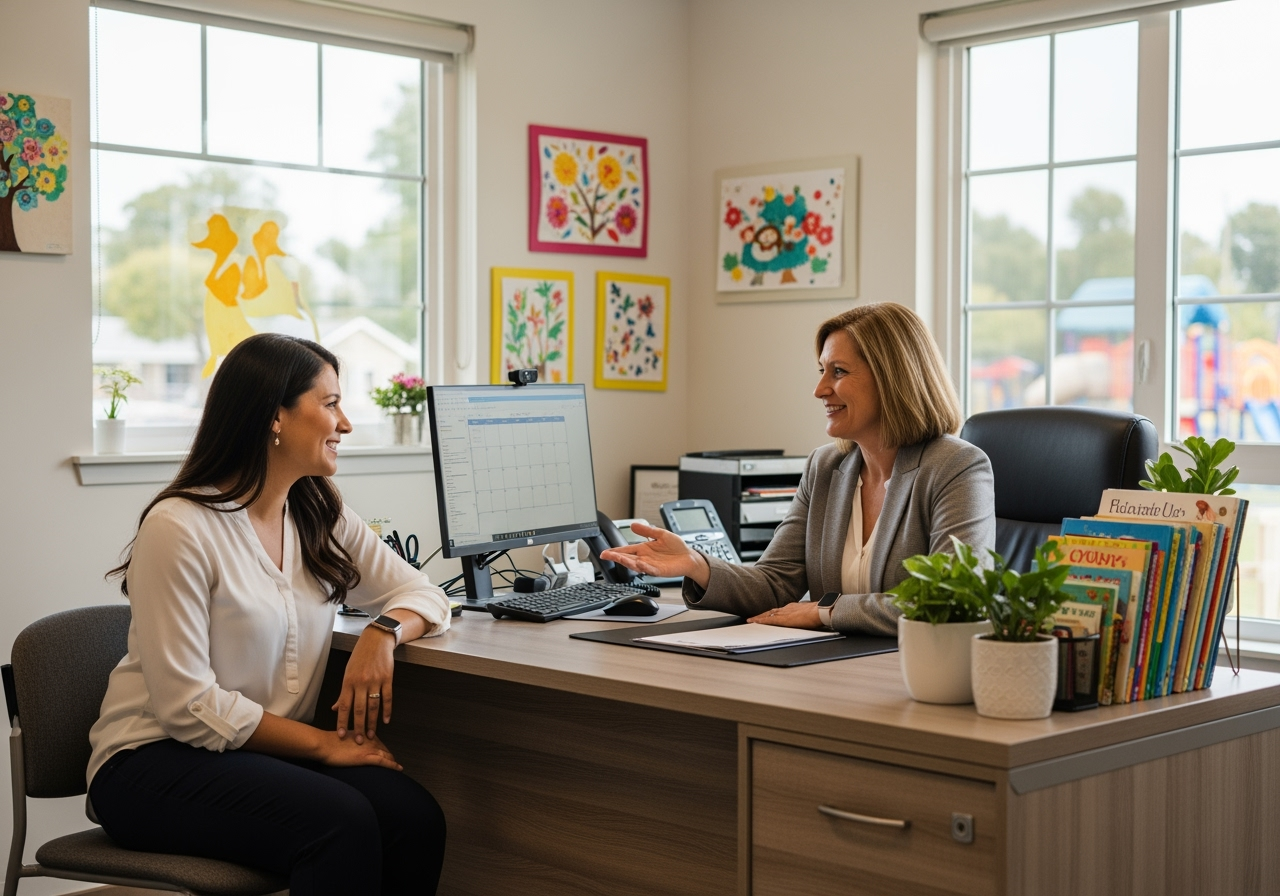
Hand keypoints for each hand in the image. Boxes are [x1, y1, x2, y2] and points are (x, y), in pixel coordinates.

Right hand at [315, 728, 401, 770]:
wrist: (324, 744)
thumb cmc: (329, 742)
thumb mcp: (343, 737)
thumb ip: (351, 739)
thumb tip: (350, 745)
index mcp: (364, 733)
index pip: (378, 742)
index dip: (383, 749)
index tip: (386, 754)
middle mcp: (369, 739)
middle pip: (384, 748)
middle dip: (389, 756)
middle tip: (393, 762)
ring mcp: (369, 748)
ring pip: (386, 755)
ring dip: (393, 761)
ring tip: (397, 767)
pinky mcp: (366, 757)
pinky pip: (384, 762)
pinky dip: (392, 765)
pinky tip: (398, 768)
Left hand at [332, 625, 395, 743]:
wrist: (376, 640)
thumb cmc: (360, 657)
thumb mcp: (348, 673)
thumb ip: (343, 693)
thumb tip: (335, 708)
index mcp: (349, 682)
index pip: (344, 706)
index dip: (343, 722)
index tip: (342, 735)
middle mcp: (361, 682)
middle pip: (359, 709)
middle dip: (358, 727)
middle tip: (358, 741)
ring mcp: (375, 681)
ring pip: (373, 706)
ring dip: (372, 722)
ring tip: (371, 735)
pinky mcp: (387, 678)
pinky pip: (387, 697)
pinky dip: (387, 710)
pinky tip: (386, 720)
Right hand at [599, 522, 710, 587]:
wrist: (689, 557)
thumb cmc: (676, 547)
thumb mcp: (661, 534)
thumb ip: (647, 530)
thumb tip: (633, 525)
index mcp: (644, 549)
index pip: (626, 550)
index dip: (616, 551)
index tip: (605, 552)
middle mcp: (645, 558)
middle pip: (627, 558)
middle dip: (616, 557)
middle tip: (606, 556)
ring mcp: (651, 565)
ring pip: (636, 565)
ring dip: (627, 562)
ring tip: (619, 558)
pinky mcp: (659, 571)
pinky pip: (650, 570)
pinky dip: (644, 568)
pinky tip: (639, 564)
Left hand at [749, 602, 822, 628]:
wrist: (820, 610)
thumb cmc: (819, 612)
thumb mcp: (809, 613)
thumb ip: (805, 615)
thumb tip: (807, 618)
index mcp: (793, 607)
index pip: (778, 610)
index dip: (771, 613)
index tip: (766, 615)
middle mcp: (786, 608)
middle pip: (771, 611)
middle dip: (762, 615)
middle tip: (753, 618)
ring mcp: (784, 613)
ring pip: (767, 615)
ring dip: (759, 617)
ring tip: (750, 620)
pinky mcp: (783, 619)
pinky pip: (768, 619)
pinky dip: (760, 620)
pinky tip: (754, 622)